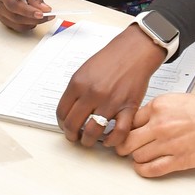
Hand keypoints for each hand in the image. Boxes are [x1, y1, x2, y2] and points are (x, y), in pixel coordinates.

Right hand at [0, 0, 53, 31]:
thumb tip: (44, 9)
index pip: (14, 4)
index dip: (28, 11)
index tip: (41, 14)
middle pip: (15, 17)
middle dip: (33, 19)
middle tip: (47, 16)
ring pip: (17, 24)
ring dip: (32, 23)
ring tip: (43, 17)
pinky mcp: (3, 20)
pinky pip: (17, 27)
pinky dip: (28, 25)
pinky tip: (34, 19)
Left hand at [56, 25, 163, 147]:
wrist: (134, 52)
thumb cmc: (110, 60)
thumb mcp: (84, 70)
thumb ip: (76, 90)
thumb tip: (69, 111)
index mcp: (78, 83)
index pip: (62, 112)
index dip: (61, 123)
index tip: (65, 126)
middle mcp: (92, 94)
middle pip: (73, 124)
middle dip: (71, 135)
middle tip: (74, 136)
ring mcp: (111, 102)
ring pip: (93, 132)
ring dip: (88, 141)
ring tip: (89, 140)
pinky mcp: (128, 108)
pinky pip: (119, 133)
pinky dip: (113, 141)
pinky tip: (109, 141)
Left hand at [117, 92, 194, 177]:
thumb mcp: (178, 99)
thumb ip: (159, 110)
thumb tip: (145, 121)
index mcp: (159, 106)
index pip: (129, 120)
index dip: (125, 128)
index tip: (123, 133)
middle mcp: (161, 124)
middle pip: (127, 140)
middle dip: (124, 146)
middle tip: (125, 148)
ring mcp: (169, 143)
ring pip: (137, 156)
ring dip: (136, 158)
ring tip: (139, 157)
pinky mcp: (180, 160)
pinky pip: (152, 169)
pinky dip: (144, 170)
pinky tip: (144, 168)